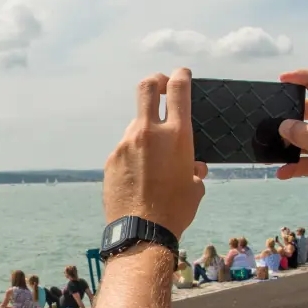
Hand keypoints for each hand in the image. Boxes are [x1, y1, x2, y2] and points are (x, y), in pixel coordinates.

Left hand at [104, 69, 206, 237]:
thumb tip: (193, 167)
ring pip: (136, 124)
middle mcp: (149, 133)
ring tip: (153, 158)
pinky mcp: (111, 159)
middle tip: (160, 84)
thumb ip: (193, 169)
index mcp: (177, 135)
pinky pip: (125, 148)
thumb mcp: (195, 187)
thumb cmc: (175, 211)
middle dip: (155, 80)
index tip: (181, 75)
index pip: (178, 89)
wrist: (142, 232)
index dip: (180, 76)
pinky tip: (139, 175)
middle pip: (147, 87)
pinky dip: (133, 154)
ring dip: (145, 131)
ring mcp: (126, 144)